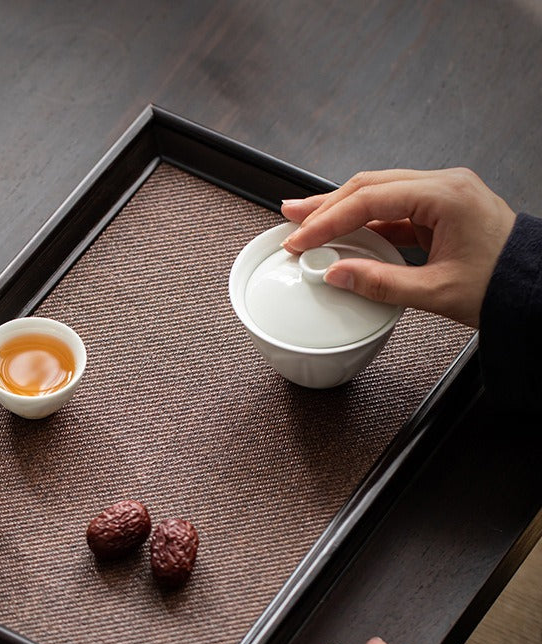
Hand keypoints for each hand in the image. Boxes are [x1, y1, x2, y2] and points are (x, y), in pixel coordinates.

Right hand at [280, 168, 515, 326]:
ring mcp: (443, 195)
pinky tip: (342, 233)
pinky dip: (364, 221)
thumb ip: (380, 284)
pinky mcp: (440, 210)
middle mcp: (444, 186)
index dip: (328, 221)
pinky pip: (394, 209)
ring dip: (341, 208)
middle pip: (369, 186)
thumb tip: (336, 274)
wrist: (536, 288)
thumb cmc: (502, 285)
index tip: (301, 239)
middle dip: (326, 203)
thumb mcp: (436, 292)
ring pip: (378, 193)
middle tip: (292, 215)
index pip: (370, 200)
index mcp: (446, 196)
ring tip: (307, 219)